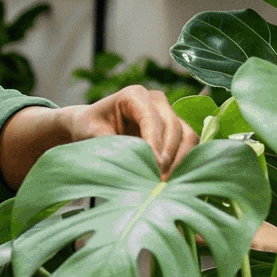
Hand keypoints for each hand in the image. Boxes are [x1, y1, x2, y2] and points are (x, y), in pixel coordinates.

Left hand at [59, 85, 196, 175]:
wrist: (91, 125)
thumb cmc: (89, 126)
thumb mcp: (91, 132)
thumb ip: (110, 143)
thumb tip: (130, 162)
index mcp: (134, 95)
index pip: (151, 119)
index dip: (155, 142)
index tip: (155, 165)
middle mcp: (156, 100)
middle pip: (174, 126)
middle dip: (169, 154)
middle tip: (160, 180)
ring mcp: (168, 113)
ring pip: (187, 135)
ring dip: (180, 160)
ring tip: (165, 182)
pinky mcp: (176, 128)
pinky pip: (188, 144)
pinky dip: (183, 161)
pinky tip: (172, 178)